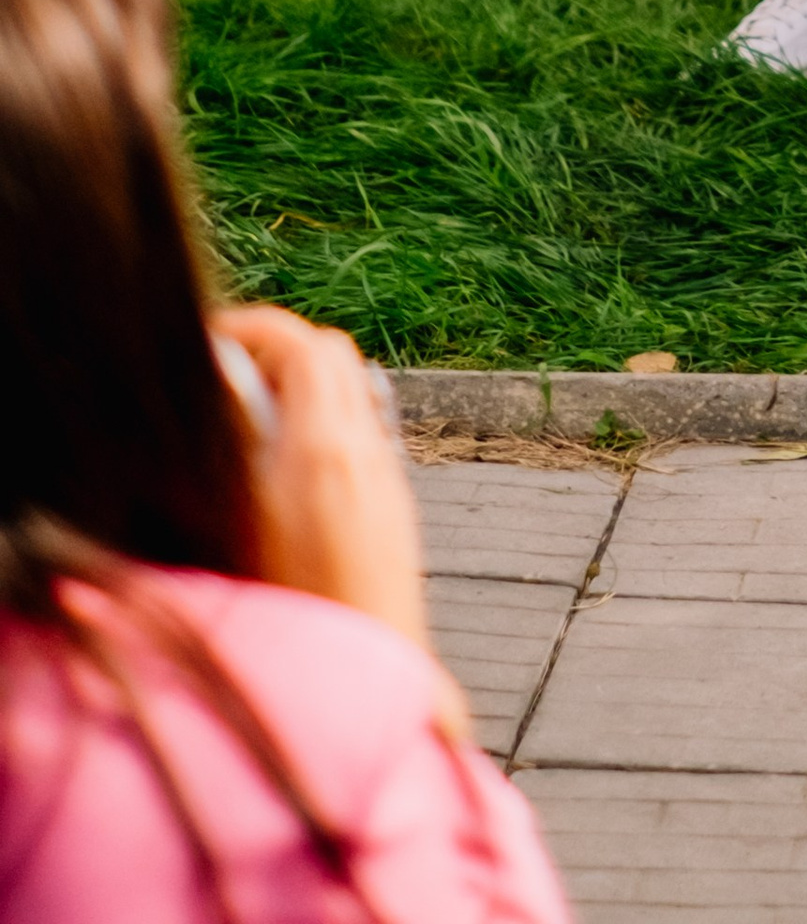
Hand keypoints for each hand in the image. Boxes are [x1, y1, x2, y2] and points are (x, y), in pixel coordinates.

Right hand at [212, 305, 433, 651]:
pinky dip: (326, 418)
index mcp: (321, 451)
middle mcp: (364, 451)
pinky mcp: (395, 503)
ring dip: (303, 382)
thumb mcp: (237, 530)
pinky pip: (364, 427)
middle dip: (277, 348)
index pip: (299, 344)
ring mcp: (386, 474)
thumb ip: (231, 447)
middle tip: (224, 371)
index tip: (208, 340)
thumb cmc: (290, 625)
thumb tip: (217, 380)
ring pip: (351, 387)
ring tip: (248, 414)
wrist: (369, 680)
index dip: (250, 328)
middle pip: (331, 353)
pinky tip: (286, 460)